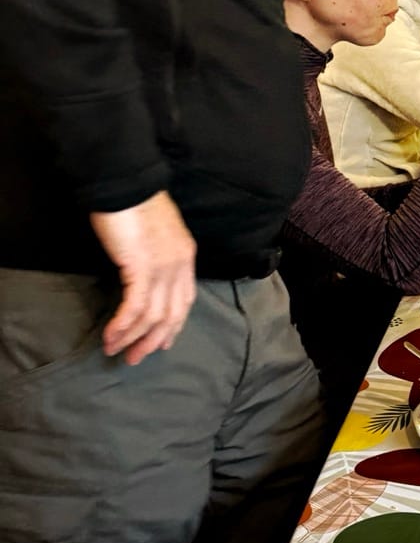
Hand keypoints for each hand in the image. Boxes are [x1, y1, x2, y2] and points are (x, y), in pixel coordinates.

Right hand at [90, 192, 196, 363]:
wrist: (125, 184)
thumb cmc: (133, 204)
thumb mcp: (154, 233)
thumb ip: (155, 255)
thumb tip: (142, 275)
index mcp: (185, 256)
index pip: (185, 300)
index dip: (173, 324)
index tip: (162, 342)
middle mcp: (179, 265)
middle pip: (172, 314)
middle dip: (153, 340)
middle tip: (135, 358)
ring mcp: (163, 267)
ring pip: (153, 316)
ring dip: (132, 337)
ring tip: (114, 351)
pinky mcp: (142, 268)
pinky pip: (135, 307)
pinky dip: (122, 325)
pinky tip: (111, 336)